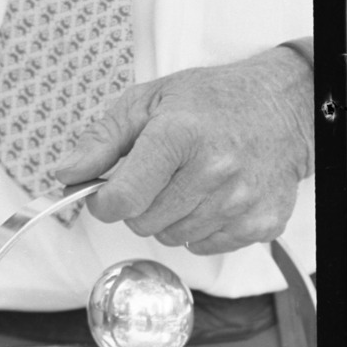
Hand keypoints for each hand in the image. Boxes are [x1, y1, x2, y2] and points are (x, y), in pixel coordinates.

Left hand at [55, 46, 314, 254]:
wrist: (281, 107)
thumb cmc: (210, 100)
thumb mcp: (146, 101)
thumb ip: (101, 140)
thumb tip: (65, 174)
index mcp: (178, 135)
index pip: (122, 199)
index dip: (101, 201)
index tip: (102, 191)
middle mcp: (214, 171)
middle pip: (143, 222)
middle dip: (136, 204)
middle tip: (154, 174)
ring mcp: (241, 201)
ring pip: (172, 236)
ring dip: (167, 215)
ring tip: (186, 179)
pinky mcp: (261, 223)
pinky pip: (204, 246)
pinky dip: (198, 226)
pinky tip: (210, 194)